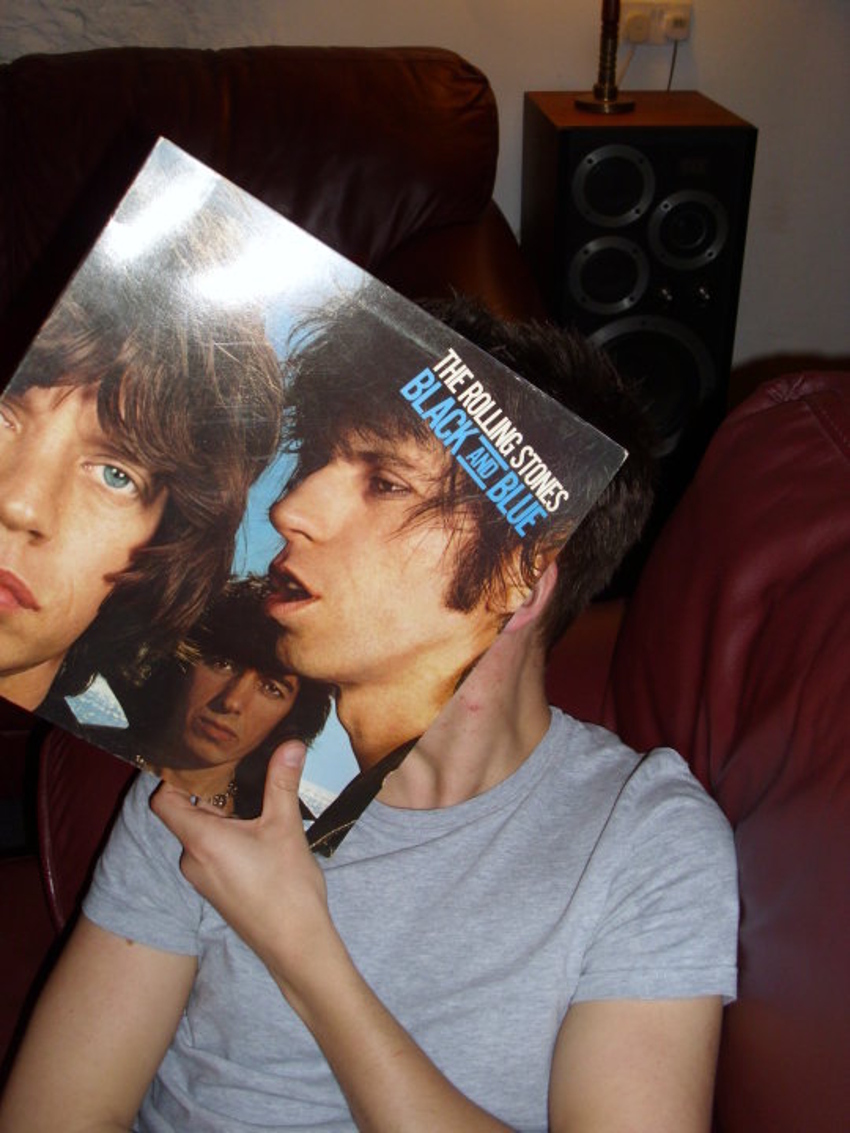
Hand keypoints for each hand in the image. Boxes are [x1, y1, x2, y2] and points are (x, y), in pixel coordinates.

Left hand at [151, 740, 332, 976]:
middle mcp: (192, 859)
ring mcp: (203, 878)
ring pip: (203, 833)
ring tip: (257, 797)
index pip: (165, 800)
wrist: (295, 945)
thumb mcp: (285, 826)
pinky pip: (212, 852)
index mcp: (201, 840)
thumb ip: (282, 781)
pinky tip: (260, 831)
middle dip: (213, 791)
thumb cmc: (286, 888)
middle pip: (187, 813)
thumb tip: (290, 744)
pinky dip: (229, 835)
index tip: (204, 759)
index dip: (176, 777)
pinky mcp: (216, 890)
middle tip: (242, 768)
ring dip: (225, 814)